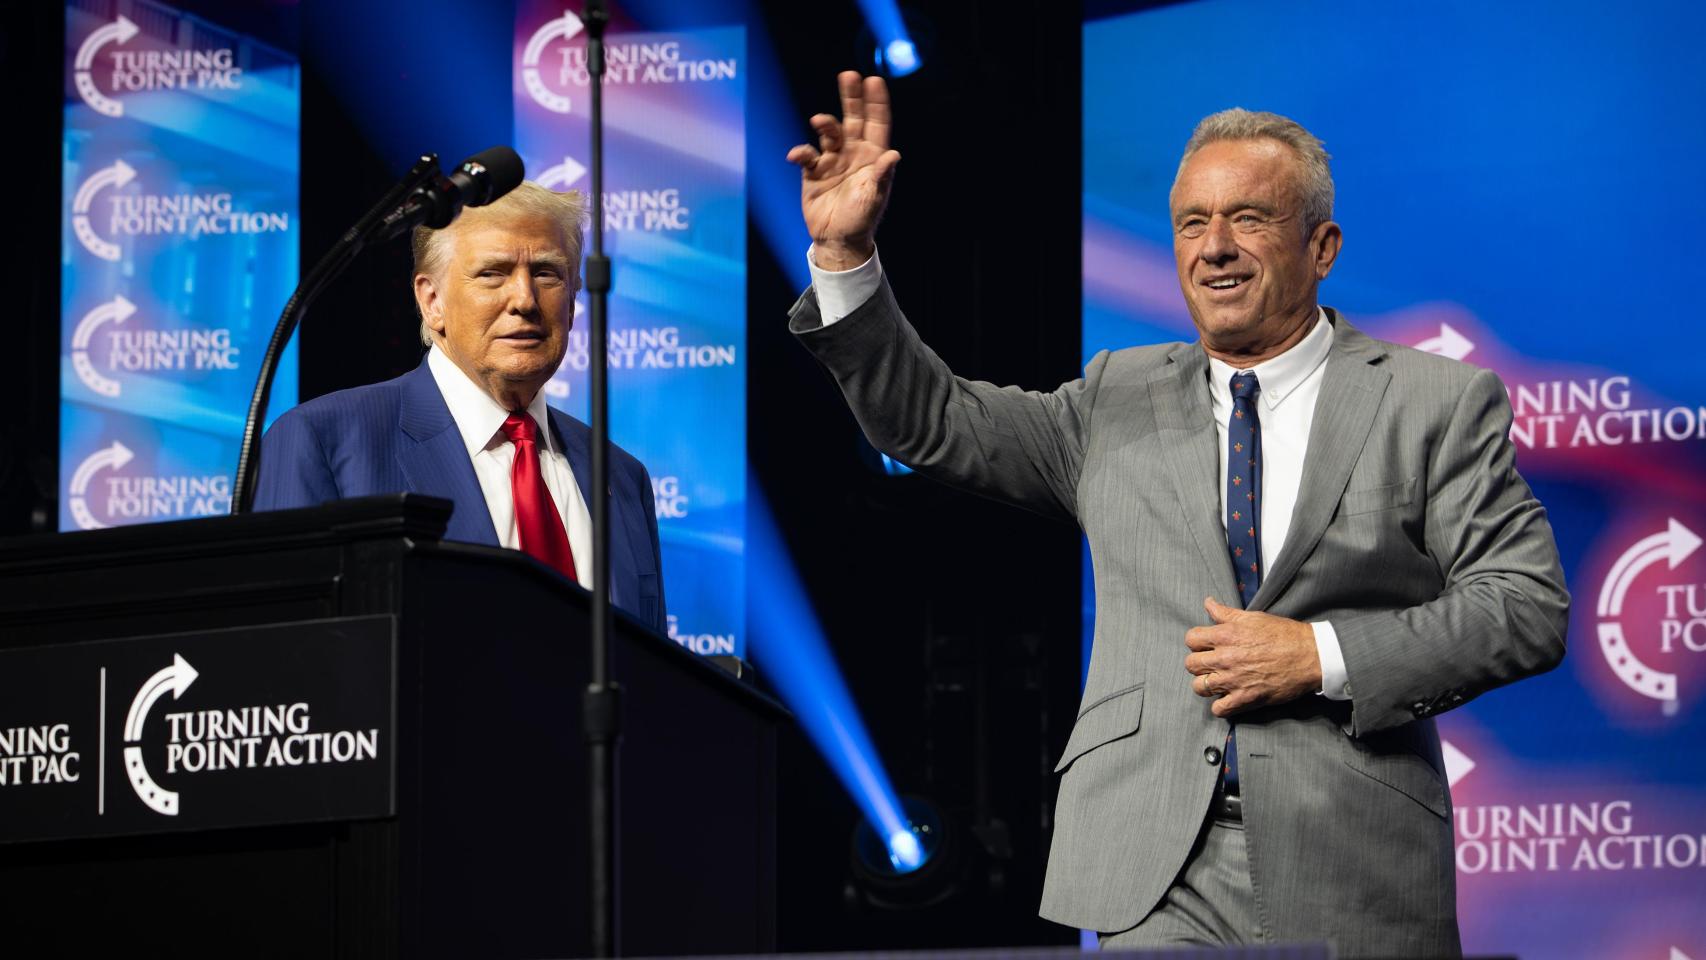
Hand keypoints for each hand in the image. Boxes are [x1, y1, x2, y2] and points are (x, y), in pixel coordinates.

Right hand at [786, 71, 901, 270]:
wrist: (837, 240)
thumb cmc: (861, 219)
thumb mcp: (874, 197)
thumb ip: (881, 175)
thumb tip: (893, 154)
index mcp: (872, 156)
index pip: (876, 124)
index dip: (876, 102)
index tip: (874, 80)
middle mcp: (853, 153)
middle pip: (853, 119)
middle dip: (851, 97)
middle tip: (848, 75)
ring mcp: (832, 160)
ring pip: (829, 132)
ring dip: (825, 124)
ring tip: (820, 121)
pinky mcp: (813, 172)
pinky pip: (807, 155)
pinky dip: (801, 152)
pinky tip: (798, 156)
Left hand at [1185, 597, 1321, 716]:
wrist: (1310, 656)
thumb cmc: (1284, 634)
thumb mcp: (1253, 617)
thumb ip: (1226, 613)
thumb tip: (1208, 603)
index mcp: (1226, 635)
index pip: (1191, 639)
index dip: (1197, 642)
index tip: (1206, 645)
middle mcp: (1225, 658)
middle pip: (1191, 664)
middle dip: (1199, 663)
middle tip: (1211, 664)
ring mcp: (1234, 680)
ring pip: (1199, 687)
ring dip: (1206, 685)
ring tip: (1218, 681)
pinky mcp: (1246, 698)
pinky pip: (1219, 709)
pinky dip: (1221, 706)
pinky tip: (1228, 698)